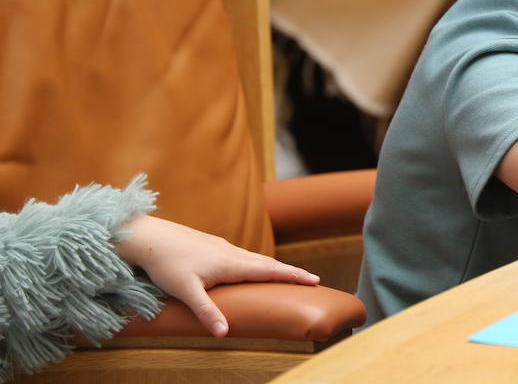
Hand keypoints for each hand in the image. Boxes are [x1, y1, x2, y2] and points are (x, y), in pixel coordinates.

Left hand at [115, 215, 319, 336]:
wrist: (150, 237)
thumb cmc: (167, 264)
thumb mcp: (186, 292)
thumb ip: (207, 312)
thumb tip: (225, 333)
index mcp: (231, 264)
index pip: (270, 270)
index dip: (292, 276)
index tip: (314, 280)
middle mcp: (231, 253)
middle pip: (267, 262)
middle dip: (289, 271)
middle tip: (309, 279)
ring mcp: (222, 247)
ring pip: (254, 258)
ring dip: (272, 267)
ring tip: (285, 276)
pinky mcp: (212, 246)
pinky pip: (242, 256)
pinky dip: (255, 263)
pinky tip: (248, 269)